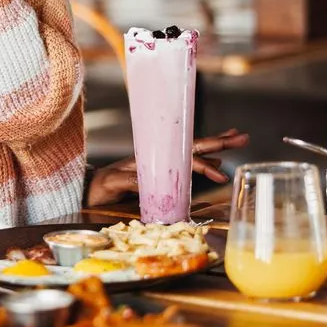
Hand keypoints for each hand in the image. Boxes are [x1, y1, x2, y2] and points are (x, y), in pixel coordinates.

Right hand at [85, 129, 248, 207]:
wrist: (84, 191)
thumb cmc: (119, 189)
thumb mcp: (154, 183)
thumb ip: (183, 173)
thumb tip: (215, 165)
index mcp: (159, 159)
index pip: (191, 146)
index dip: (214, 140)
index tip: (237, 135)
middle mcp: (149, 159)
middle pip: (186, 147)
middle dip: (215, 143)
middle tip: (241, 138)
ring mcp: (132, 168)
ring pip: (167, 163)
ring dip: (194, 166)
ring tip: (218, 172)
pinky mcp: (116, 180)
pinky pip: (137, 183)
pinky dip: (150, 185)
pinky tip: (167, 188)